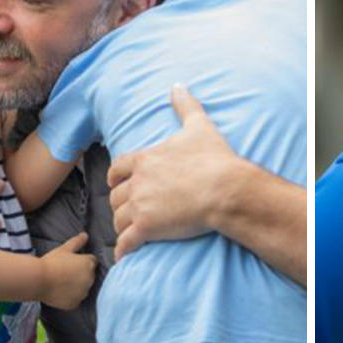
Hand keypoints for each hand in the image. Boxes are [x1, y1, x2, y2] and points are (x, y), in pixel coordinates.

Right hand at [39, 232, 96, 309]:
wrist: (38, 280)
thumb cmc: (51, 262)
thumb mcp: (64, 249)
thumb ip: (77, 242)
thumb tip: (85, 235)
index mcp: (89, 264)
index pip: (92, 261)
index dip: (82, 261)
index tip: (72, 263)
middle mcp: (90, 278)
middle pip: (89, 275)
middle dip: (81, 274)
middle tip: (65, 273)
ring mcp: (83, 292)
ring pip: (83, 288)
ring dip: (77, 286)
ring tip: (62, 282)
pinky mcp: (76, 303)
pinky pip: (76, 299)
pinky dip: (71, 297)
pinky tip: (60, 292)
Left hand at [108, 84, 241, 261]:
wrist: (226, 188)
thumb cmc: (215, 159)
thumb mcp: (199, 126)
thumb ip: (186, 105)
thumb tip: (178, 85)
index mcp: (146, 159)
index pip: (118, 169)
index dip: (115, 178)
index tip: (117, 184)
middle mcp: (138, 181)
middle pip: (115, 196)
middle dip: (120, 204)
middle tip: (128, 212)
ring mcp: (141, 205)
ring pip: (118, 219)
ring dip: (122, 227)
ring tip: (129, 234)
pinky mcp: (147, 227)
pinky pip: (126, 243)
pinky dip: (123, 251)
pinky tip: (124, 256)